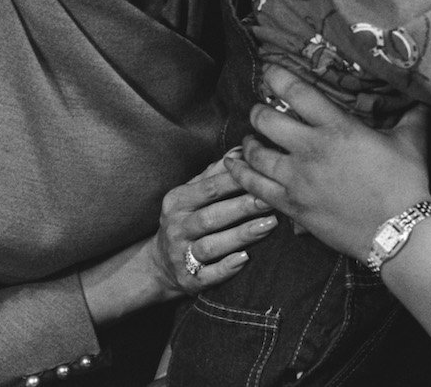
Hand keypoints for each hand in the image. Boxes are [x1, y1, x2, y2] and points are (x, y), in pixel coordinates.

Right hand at [151, 153, 278, 296]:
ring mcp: (180, 255)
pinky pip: (207, 275)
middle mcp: (176, 227)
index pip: (209, 189)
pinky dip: (226, 268)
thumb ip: (216, 173)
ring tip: (268, 226)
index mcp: (178, 201)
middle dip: (242, 207)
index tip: (263, 174)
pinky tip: (245, 259)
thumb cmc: (186, 219)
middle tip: (271, 200)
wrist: (158, 265)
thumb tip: (242, 149)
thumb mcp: (192, 193)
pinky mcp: (188, 280)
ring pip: (211, 245)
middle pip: (212, 216)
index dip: (237, 181)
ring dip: (241, 235)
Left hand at [225, 65, 430, 259]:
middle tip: (261, 110)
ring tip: (250, 140)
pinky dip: (241, 175)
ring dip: (248, 143)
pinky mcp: (291, 205)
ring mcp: (297, 179)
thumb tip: (422, 97)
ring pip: (254, 154)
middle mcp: (310, 149)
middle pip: (265, 121)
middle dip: (259, 111)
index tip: (269, 71)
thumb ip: (411, 115)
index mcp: (337, 127)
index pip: (297, 92)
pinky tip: (236, 167)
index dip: (277, 77)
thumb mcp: (412, 141)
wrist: (397, 231)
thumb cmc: (406, 183)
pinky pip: (255, 187)